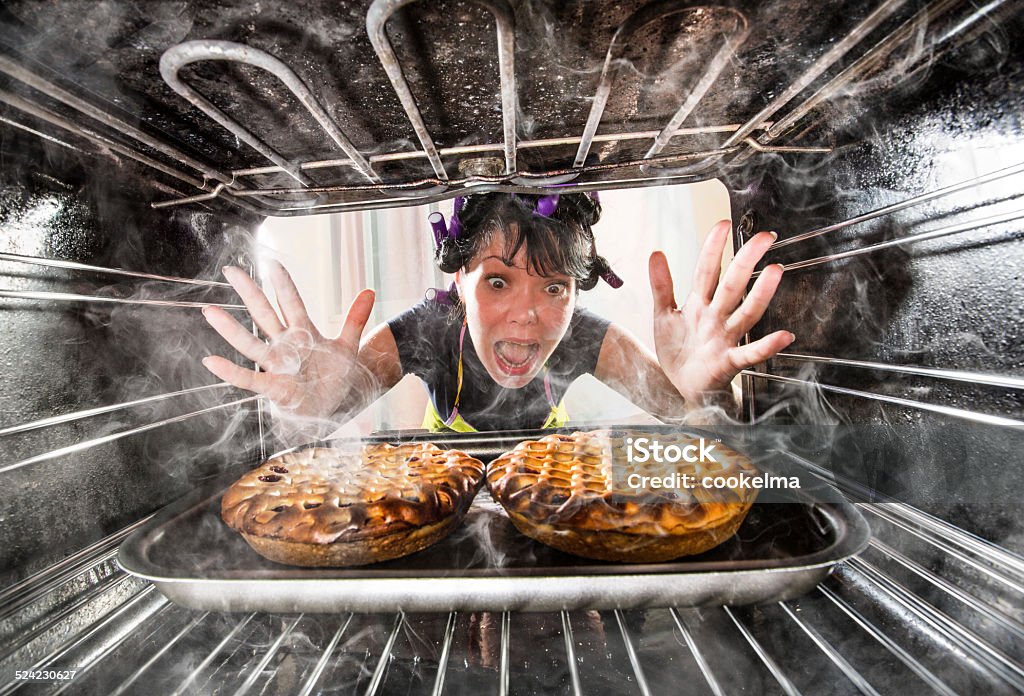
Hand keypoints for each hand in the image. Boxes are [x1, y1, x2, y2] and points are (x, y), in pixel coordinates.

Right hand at [201, 261, 375, 418]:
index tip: (272, 262)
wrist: (331, 407)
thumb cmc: (334, 377)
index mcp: (303, 332)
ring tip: (209, 311)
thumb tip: (370, 291)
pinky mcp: (274, 388)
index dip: (283, 284)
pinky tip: (211, 360)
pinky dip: (230, 371)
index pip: (291, 303)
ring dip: (230, 329)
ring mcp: (277, 365)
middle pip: (265, 314)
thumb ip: (355, 320)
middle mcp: (286, 345)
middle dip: (249, 293)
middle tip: (231, 270)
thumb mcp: (348, 346)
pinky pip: (249, 379)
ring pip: (250, 343)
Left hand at [649, 220, 793, 405]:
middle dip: (746, 260)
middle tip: (764, 237)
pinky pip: (750, 353)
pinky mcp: (728, 362)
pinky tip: (784, 336)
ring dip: (761, 293)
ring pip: (745, 313)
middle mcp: (716, 317)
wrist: (680, 387)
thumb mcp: (664, 314)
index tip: (722, 224)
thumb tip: (655, 252)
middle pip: (732, 285)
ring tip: (775, 271)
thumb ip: (661, 285)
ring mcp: (725, 338)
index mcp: (700, 304)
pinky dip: (767, 345)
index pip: (707, 270)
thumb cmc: (678, 349)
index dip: (713, 248)